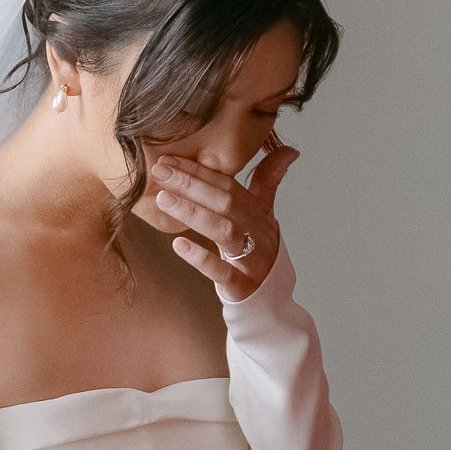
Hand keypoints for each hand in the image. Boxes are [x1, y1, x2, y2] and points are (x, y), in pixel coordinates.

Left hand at [151, 141, 297, 301]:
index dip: (201, 171)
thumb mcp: (265, 215)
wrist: (271, 300)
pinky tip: (178, 244)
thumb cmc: (260, 251)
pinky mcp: (240, 287)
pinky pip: (222, 272)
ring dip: (193, 214)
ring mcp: (251, 261)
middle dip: (192, 185)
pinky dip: (201, 258)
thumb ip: (269, 180)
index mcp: (259, 214)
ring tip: (163, 199)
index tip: (171, 160)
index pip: (230, 187)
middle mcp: (258, 234)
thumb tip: (290, 149)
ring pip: (224, 233)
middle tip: (160, 172)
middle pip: (227, 204)